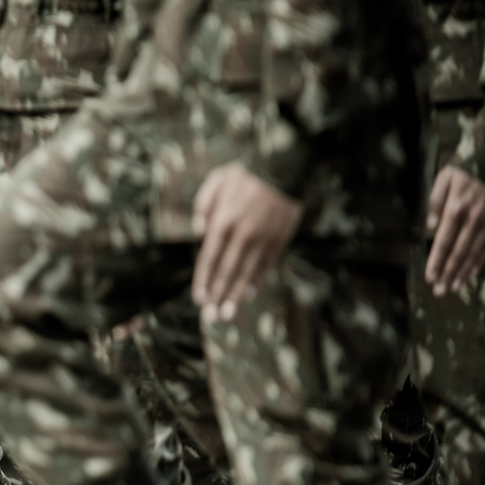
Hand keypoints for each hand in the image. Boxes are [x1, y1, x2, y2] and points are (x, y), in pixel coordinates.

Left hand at [191, 164, 304, 322]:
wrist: (285, 165)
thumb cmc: (247, 173)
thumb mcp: (218, 180)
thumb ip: (203, 205)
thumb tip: (199, 232)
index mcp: (223, 221)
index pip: (209, 258)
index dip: (203, 281)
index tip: (199, 300)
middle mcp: (242, 234)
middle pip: (227, 271)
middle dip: (217, 296)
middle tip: (211, 318)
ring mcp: (262, 238)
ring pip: (246, 273)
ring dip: (235, 296)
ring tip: (227, 315)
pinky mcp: (279, 238)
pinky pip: (266, 265)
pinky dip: (257, 280)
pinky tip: (249, 294)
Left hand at [423, 166, 484, 296]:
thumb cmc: (465, 170)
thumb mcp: (444, 178)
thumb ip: (435, 202)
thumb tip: (430, 227)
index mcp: (456, 207)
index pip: (444, 241)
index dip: (437, 261)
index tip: (430, 276)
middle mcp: (474, 217)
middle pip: (459, 251)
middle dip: (448, 273)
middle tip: (439, 291)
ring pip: (474, 252)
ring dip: (462, 272)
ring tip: (452, 287)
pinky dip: (478, 261)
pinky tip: (470, 274)